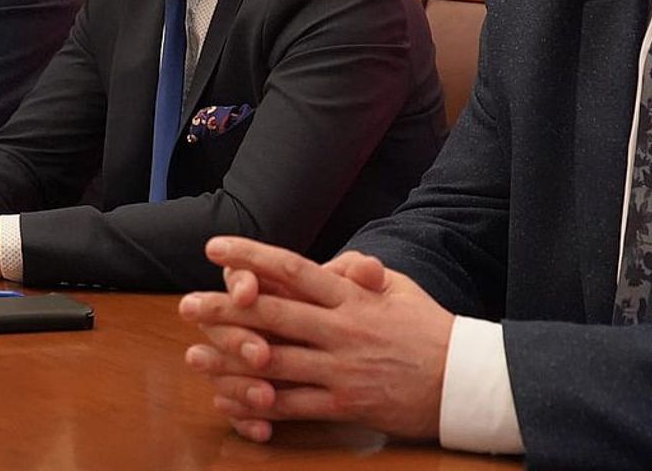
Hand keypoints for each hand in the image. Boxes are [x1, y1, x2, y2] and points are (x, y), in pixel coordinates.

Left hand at [179, 237, 453, 443]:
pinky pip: (292, 404)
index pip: (293, 269)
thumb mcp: (400, 288)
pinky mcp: (344, 403)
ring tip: (195, 354)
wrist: (463, 380)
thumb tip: (340, 262)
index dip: (251, 257)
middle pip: (273, 314)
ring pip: (274, 362)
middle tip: (187, 304)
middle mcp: (341, 329)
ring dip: (230, 358)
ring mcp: (340, 368)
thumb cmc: (429, 329)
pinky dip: (258, 403)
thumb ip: (363, 273)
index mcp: (352, 297)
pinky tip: (231, 398)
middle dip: (225, 308)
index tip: (217, 247)